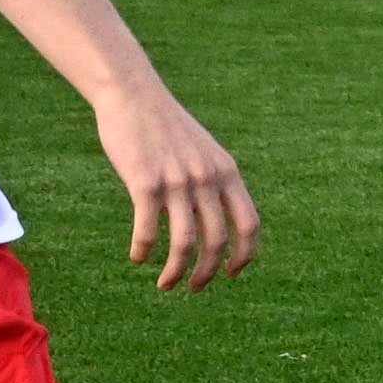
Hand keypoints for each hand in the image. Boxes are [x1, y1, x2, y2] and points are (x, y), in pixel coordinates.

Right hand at [95, 85, 259, 290]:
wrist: (133, 94)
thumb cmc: (165, 127)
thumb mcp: (203, 151)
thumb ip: (214, 182)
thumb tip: (217, 223)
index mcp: (227, 172)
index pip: (249, 225)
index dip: (244, 256)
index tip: (231, 274)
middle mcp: (207, 178)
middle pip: (217, 241)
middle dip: (207, 273)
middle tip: (193, 288)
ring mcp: (177, 180)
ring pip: (184, 243)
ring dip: (176, 273)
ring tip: (165, 285)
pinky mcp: (145, 182)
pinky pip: (148, 230)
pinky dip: (143, 250)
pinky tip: (138, 258)